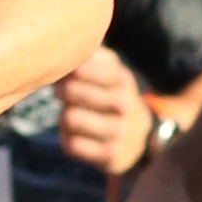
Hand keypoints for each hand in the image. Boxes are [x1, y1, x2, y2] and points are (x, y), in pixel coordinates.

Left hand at [52, 54, 157, 178]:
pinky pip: (72, 146)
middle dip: (61, 92)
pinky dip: (67, 139)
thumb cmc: (114, 96)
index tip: (65, 73)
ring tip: (69, 114)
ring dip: (63, 116)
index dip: (65, 70)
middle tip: (61, 92)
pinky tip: (74, 134)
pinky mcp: (111, 157)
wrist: (141, 137)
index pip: (82, 68)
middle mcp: (125, 105)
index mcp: (123, 79)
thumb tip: (62, 44)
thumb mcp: (112, 72)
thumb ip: (92, 56)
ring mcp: (120, 132)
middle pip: (71, 93)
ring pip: (70, 119)